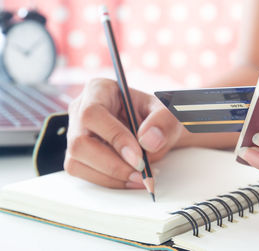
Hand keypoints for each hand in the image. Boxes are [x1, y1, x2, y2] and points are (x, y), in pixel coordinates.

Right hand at [65, 78, 183, 188]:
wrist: (156, 133)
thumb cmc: (158, 118)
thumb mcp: (169, 113)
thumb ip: (163, 122)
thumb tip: (148, 140)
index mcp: (100, 90)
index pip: (93, 114)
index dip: (114, 137)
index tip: (138, 157)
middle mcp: (80, 110)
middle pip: (80, 142)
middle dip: (112, 164)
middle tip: (141, 173)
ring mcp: (75, 134)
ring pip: (77, 162)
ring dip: (111, 176)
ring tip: (140, 178)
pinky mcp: (78, 155)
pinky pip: (83, 174)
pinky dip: (108, 181)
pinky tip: (130, 179)